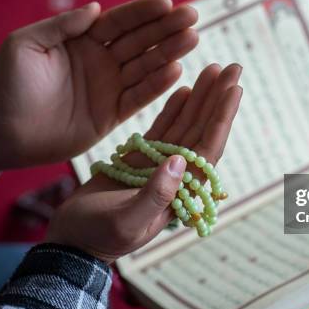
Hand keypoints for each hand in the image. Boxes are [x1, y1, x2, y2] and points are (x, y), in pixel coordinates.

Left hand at [0, 0, 198, 170]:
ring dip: (169, 53)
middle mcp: (102, 61)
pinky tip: (176, 71)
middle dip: (166, 28)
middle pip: (140, 41)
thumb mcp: (25, 45)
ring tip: (192, 39)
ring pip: (145, 66)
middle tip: (192, 17)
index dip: (143, 12)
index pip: (119, 22)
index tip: (168, 3)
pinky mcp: (112, 114)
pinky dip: (157, 85)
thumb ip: (61, 26)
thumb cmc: (9, 86)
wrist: (3, 132)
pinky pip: (139, 97)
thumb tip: (96, 9)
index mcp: (82, 41)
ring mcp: (109, 88)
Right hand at [45, 64, 242, 262]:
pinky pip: (164, 129)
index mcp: (181, 192)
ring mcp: (161, 166)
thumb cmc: (98, 236)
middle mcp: (177, 177)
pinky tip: (185, 89)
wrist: (73, 240)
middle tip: (232, 67)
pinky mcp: (143, 160)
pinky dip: (174, 108)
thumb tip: (180, 161)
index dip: (221, 118)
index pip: (208, 149)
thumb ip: (155, 195)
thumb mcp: (127, 222)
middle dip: (217, 99)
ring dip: (201, 99)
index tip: (235, 89)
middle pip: (203, 131)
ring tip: (214, 70)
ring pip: (186, 126)